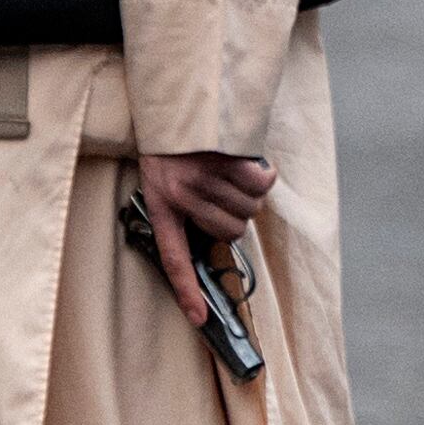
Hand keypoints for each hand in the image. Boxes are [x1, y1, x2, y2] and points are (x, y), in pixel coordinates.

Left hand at [135, 150, 274, 326]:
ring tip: (229, 172)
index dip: (186, 290)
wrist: (172, 105)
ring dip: (249, 193)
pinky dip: (262, 174)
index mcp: (161, 206)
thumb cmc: (174, 148)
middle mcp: (180, 195)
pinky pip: (261, 183)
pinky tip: (245, 162)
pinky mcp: (223, 159)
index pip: (173, 257)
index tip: (198, 319)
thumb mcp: (166, 180)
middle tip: (224, 192)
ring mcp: (202, 178)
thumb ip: (189, 210)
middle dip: (237, 215)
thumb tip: (226, 236)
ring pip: (249, 209)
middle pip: (232, 231)